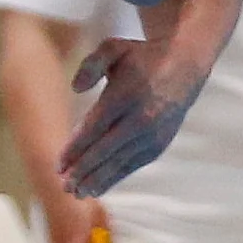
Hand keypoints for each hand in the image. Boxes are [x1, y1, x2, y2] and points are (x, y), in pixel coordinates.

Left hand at [61, 31, 215, 197]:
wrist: (184, 67)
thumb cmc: (140, 58)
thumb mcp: (114, 48)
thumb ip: (91, 65)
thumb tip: (75, 89)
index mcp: (125, 94)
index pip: (94, 128)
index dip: (74, 150)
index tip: (58, 166)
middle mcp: (141, 118)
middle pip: (105, 151)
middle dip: (82, 171)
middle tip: (63, 186)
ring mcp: (152, 134)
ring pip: (119, 163)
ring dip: (97, 181)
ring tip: (76, 193)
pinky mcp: (159, 144)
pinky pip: (132, 165)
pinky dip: (114, 178)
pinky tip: (97, 188)